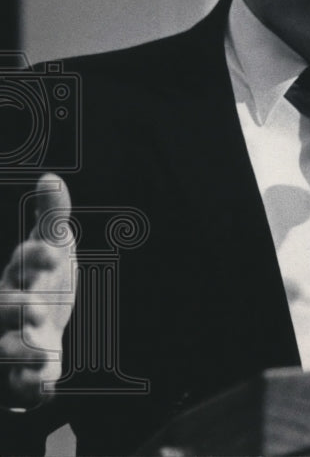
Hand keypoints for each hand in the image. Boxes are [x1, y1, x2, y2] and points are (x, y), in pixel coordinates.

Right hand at [0, 174, 75, 408]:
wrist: (34, 328)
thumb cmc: (41, 281)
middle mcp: (11, 306)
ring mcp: (14, 338)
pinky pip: (23, 380)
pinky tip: (46, 383)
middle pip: (5, 306)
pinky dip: (32, 383)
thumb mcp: (51, 248)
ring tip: (42, 353)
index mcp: (21, 275)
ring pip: (7, 346)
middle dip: (18, 306)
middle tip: (37, 306)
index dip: (35, 256)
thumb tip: (51, 177)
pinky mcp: (25, 369)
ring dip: (22, 350)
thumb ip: (52, 215)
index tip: (52, 251)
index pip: (22, 261)